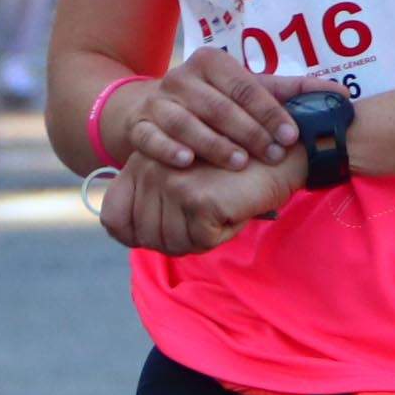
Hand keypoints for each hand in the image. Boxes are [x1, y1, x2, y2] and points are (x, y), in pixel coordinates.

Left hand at [100, 150, 294, 256]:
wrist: (280, 150)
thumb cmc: (236, 170)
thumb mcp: (187, 181)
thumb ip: (156, 204)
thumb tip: (137, 240)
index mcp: (141, 162)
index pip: (114, 219)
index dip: (136, 236)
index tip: (168, 231)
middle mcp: (148, 169)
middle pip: (146, 237)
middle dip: (178, 241)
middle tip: (210, 219)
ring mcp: (170, 182)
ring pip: (172, 243)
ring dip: (202, 239)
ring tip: (224, 209)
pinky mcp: (196, 197)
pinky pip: (202, 241)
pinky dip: (224, 232)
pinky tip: (236, 207)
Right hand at [113, 47, 297, 171]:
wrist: (155, 109)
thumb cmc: (215, 101)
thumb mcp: (249, 91)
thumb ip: (291, 93)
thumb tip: (342, 95)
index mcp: (212, 62)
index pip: (246, 87)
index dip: (270, 112)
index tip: (291, 136)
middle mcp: (182, 76)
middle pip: (219, 106)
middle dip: (249, 132)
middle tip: (272, 155)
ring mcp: (159, 101)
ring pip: (186, 122)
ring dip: (213, 143)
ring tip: (238, 162)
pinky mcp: (139, 125)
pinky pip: (151, 138)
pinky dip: (168, 149)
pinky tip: (187, 162)